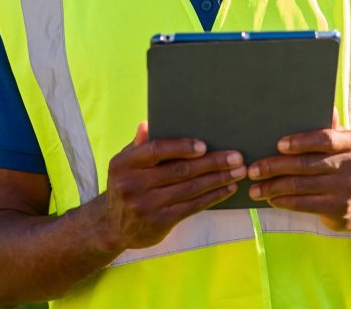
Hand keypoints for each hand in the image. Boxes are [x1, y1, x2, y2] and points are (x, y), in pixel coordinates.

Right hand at [101, 122, 246, 249]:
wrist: (111, 226)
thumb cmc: (127, 182)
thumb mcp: (125, 162)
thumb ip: (140, 145)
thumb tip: (147, 124)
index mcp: (124, 164)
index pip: (156, 150)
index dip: (181, 147)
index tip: (204, 145)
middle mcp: (132, 185)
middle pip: (180, 171)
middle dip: (213, 163)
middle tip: (237, 157)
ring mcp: (145, 206)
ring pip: (190, 189)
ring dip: (218, 179)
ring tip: (239, 171)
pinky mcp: (158, 223)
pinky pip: (191, 207)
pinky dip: (212, 196)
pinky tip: (227, 188)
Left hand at [246, 111, 350, 230]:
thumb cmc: (345, 165)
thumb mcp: (344, 145)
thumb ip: (331, 128)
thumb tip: (322, 104)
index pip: (325, 139)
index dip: (301, 142)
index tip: (278, 145)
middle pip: (307, 164)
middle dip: (275, 166)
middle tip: (253, 170)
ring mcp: (348, 189)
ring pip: (302, 186)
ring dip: (274, 187)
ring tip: (255, 188)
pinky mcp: (340, 209)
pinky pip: (305, 204)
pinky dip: (285, 201)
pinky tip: (272, 199)